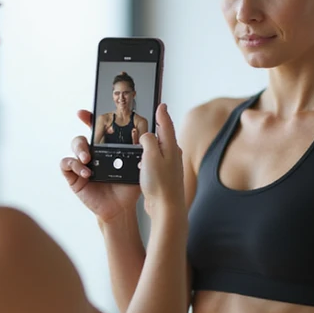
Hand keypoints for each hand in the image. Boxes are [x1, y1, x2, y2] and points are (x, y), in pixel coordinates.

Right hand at [61, 110, 141, 221]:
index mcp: (108, 147)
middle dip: (84, 133)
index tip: (84, 112)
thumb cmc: (129, 186)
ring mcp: (82, 163)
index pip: (97, 128)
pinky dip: (74, 165)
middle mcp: (93, 152)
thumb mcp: (138, 166)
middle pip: (84, 134)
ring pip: (74, 145)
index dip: (90, 118)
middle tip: (90, 142)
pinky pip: (66, 164)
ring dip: (80, 149)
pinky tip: (86, 173)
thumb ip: (141, 151)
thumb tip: (146, 135)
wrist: (122, 208)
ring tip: (88, 159)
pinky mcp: (74, 176)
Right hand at [137, 103, 184, 220]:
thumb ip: (149, 140)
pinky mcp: (163, 177)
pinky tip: (141, 160)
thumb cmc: (161, 184)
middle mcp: (172, 155)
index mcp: (171, 147)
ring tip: (143, 137)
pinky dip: (147, 156)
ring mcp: (168, 166)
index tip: (161, 104)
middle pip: (164, 135)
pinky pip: (154, 161)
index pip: (166, 124)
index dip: (162, 113)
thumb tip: (146, 135)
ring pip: (159, 149)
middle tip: (152, 116)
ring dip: (151, 142)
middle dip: (157, 126)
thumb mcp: (152, 155)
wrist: (167, 209)